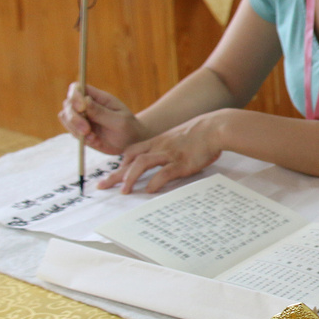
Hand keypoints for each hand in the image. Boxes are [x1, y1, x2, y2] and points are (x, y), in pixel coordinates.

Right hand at [59, 82, 147, 155]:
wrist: (131, 143)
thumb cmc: (129, 128)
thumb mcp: (119, 121)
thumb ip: (101, 112)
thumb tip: (85, 100)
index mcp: (98, 98)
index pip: (77, 88)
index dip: (74, 95)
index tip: (82, 108)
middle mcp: (87, 106)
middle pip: (68, 104)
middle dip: (74, 118)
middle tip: (87, 130)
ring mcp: (81, 118)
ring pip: (65, 118)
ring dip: (76, 129)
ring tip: (93, 138)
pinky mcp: (79, 130)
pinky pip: (72, 132)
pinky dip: (81, 138)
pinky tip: (96, 142)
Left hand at [98, 112, 223, 193]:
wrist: (215, 127)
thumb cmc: (202, 133)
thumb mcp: (180, 136)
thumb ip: (171, 146)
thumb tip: (169, 159)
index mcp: (159, 141)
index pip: (132, 150)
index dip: (121, 163)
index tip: (115, 174)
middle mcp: (160, 147)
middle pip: (130, 159)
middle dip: (115, 174)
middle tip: (102, 186)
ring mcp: (170, 154)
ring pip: (142, 164)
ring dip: (130, 178)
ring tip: (124, 192)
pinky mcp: (182, 162)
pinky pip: (164, 173)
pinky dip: (155, 183)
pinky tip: (150, 191)